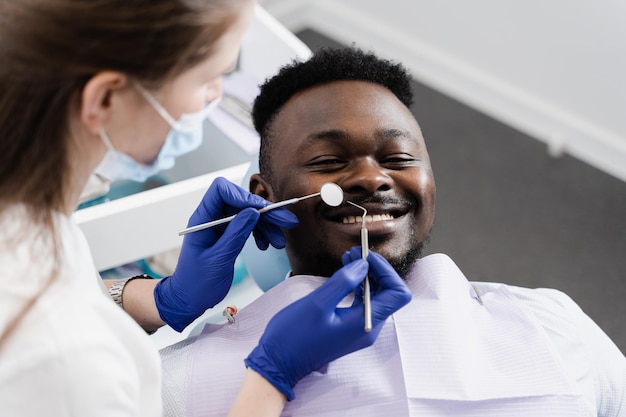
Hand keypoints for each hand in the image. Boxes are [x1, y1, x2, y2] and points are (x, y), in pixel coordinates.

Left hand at [154, 177, 297, 330]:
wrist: (189, 299)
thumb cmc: (196, 283)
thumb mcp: (218, 259)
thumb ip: (235, 234)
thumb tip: (253, 212)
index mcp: (202, 219)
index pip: (221, 191)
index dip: (243, 195)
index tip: (262, 209)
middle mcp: (211, 218)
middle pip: (240, 202)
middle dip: (265, 211)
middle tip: (286, 221)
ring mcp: (220, 226)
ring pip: (248, 214)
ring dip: (266, 225)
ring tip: (279, 241)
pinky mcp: (228, 235)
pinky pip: (248, 226)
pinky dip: (260, 233)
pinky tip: (266, 245)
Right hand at [244, 249, 411, 399]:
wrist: (278, 362)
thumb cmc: (294, 335)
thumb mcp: (318, 303)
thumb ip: (343, 281)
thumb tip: (364, 265)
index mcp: (365, 323)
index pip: (397, 294)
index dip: (386, 271)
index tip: (367, 257)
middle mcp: (368, 327)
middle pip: (387, 293)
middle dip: (375, 269)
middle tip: (355, 252)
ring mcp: (359, 328)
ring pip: (374, 296)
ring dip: (365, 275)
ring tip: (349, 257)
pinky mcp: (348, 328)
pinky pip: (361, 302)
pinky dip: (356, 285)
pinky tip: (344, 272)